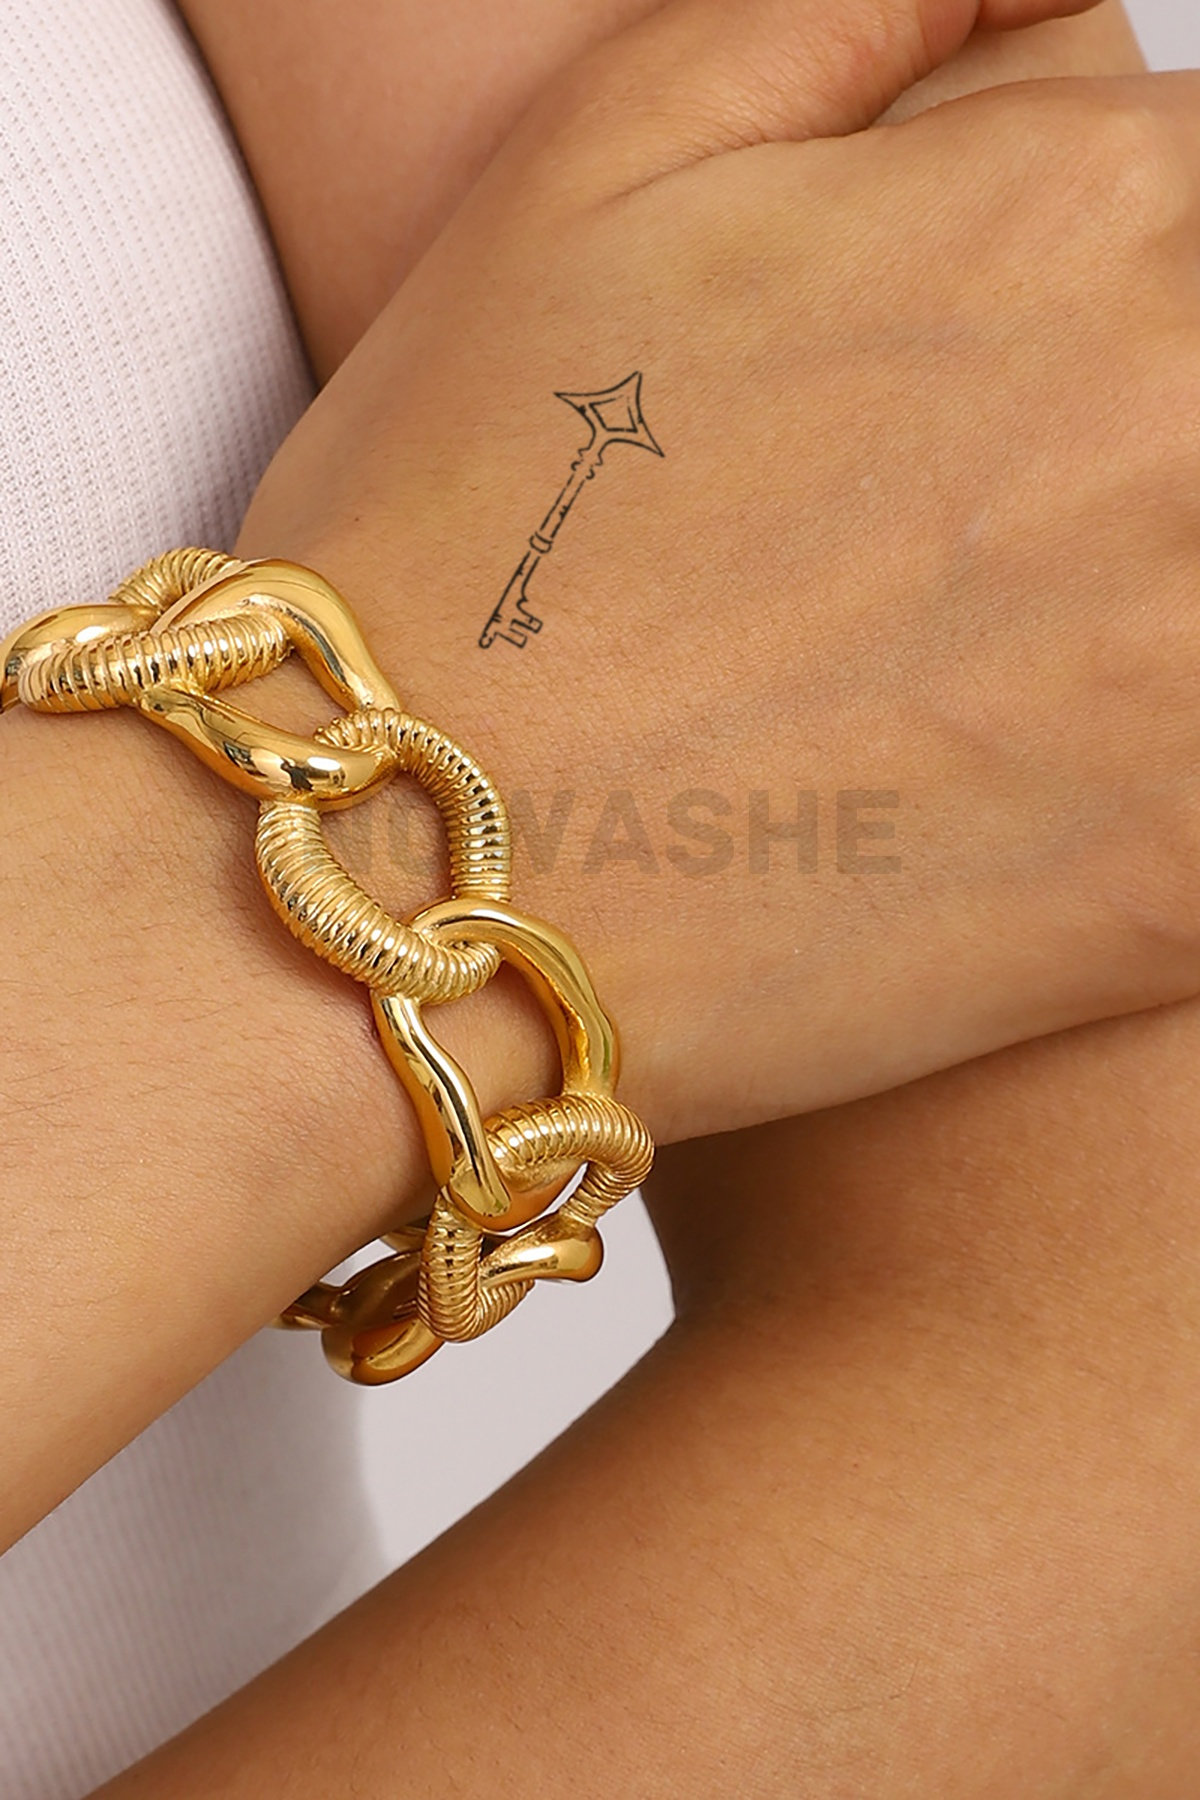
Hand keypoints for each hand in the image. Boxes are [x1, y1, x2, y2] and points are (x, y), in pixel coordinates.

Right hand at [231, 0, 1199, 1141]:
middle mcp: (1196, 414)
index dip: (1078, 281)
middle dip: (1097, 445)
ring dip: (1128, 600)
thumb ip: (881, 7)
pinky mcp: (1191, 872)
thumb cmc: (472, 528)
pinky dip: (1143, 765)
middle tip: (925, 551)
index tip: (967, 387)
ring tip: (949, 669)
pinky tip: (1003, 794)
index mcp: (1093, 208)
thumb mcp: (619, 143)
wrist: (417, 875)